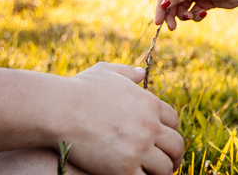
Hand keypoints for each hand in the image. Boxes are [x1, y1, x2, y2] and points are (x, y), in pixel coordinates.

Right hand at [61, 63, 183, 174]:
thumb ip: (127, 73)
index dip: (170, 132)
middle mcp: (150, 126)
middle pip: (176, 146)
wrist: (61, 110)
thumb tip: (140, 72)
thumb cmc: (79, 90)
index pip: (174, 122)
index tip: (165, 141)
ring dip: (162, 172)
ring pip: (165, 167)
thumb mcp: (107, 72)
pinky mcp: (123, 169)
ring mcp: (138, 148)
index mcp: (150, 104)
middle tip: (170, 164)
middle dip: (175, 156)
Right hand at [153, 0, 237, 28]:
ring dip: (186, 16)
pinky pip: (194, 12)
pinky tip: (204, 13)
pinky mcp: (204, 2)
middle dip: (172, 15)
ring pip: (183, 9)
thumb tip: (163, 3)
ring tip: (193, 17)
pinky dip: (197, 16)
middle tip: (173, 28)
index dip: (160, 7)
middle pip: (173, 3)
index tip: (158, 22)